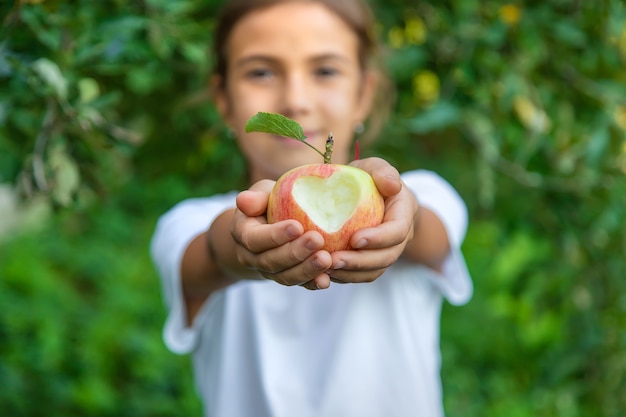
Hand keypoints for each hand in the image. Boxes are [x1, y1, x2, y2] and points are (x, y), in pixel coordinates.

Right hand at [231, 180, 332, 289]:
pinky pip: (298, 284)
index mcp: (243, 234)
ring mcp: (269, 271)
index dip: (275, 235)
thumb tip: (244, 200)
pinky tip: (326, 280)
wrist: (268, 225)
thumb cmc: (269, 203)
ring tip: (326, 259)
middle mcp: (252, 257)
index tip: (298, 226)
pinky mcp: (286, 277)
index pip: (255, 239)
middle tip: (317, 240)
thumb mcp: (262, 193)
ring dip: (306, 270)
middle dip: (295, 253)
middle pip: (271, 261)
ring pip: (285, 276)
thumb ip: (256, 198)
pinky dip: (312, 283)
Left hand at [327, 157, 418, 282]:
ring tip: (326, 269)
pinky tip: (323, 273)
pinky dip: (345, 277)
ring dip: (351, 273)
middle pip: (386, 257)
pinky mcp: (371, 262)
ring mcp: (386, 252)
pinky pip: (361, 275)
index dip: (379, 238)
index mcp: (404, 214)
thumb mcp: (375, 167)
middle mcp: (399, 238)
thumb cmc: (370, 179)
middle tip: (334, 260)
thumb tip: (391, 185)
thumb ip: (382, 171)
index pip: (397, 231)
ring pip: (374, 271)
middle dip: (361, 261)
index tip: (355, 239)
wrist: (369, 196)